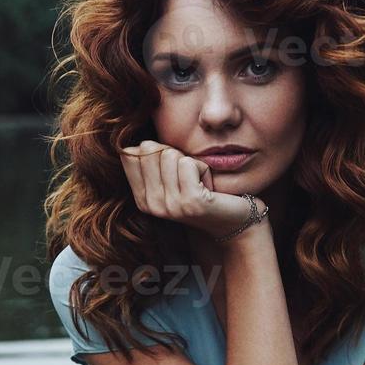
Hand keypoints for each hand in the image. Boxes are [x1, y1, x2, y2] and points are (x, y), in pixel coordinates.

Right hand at [120, 140, 267, 238]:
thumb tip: (142, 142)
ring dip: (192, 162)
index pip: (131, 154)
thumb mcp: (171, 177)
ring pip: (170, 154)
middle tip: (190, 177)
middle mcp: (152, 205)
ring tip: (200, 183)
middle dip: (175, 155)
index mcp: (142, 199)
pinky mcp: (190, 201)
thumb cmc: (203, 191)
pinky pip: (189, 163)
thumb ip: (151, 161)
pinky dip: (204, 168)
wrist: (233, 222)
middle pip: (150, 150)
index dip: (157, 151)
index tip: (174, 172)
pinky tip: (209, 187)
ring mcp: (170, 206)